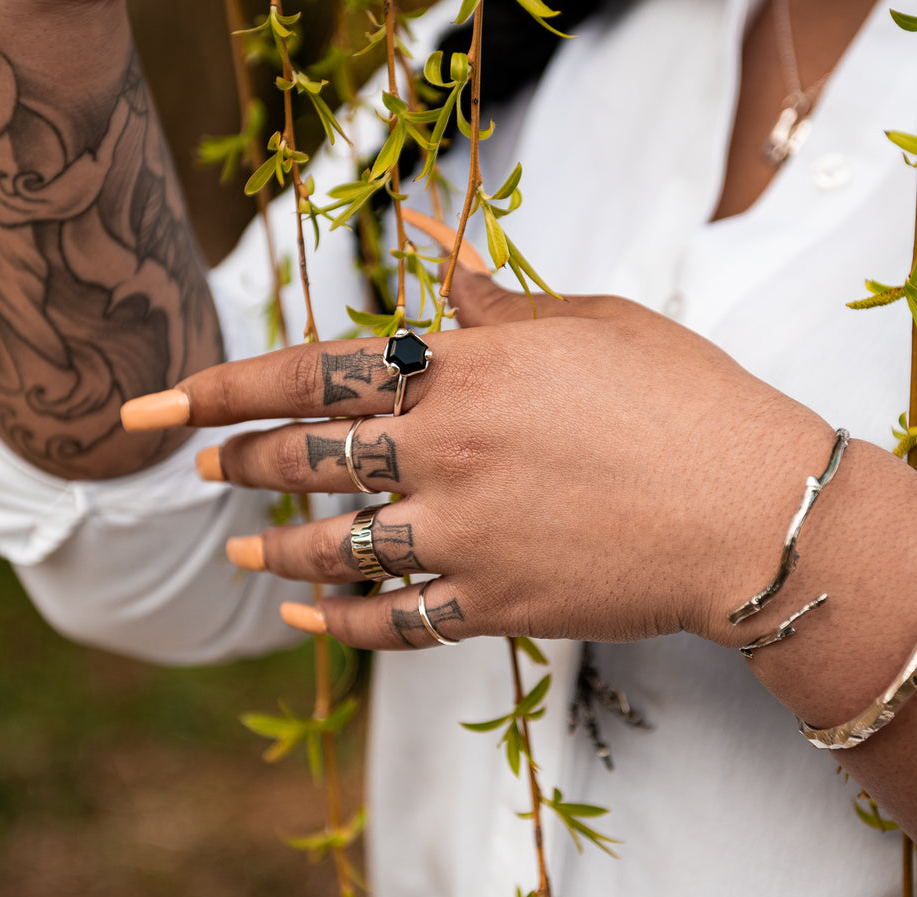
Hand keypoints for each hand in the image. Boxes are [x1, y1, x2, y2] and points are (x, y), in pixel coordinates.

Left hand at [122, 272, 835, 650]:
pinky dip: (342, 625)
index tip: (160, 403)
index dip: (224, 386)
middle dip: (240, 461)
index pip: (313, 371)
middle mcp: (449, 451)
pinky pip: (393, 622)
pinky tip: (309, 620)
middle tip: (204, 464)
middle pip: (307, 459)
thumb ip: (499, 300)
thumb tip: (438, 253)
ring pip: (334, 549)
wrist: (756, 512)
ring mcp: (467, 535)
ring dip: (274, 549)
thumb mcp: (596, 321)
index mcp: (468, 369)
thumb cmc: (688, 400)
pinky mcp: (495, 605)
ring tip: (239, 551)